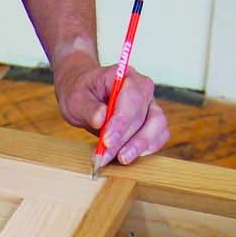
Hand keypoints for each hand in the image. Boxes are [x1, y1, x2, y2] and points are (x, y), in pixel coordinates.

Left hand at [53, 48, 168, 165]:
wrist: (86, 95)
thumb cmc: (82, 93)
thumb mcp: (76, 98)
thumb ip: (88, 108)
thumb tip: (100, 119)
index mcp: (127, 76)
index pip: (131, 99)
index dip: (120, 122)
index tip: (106, 140)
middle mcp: (144, 89)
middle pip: (143, 116)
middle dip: (124, 140)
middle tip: (106, 156)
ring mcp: (150, 105)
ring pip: (156, 127)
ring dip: (139, 146)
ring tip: (120, 159)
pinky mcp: (152, 121)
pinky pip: (159, 136)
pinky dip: (147, 149)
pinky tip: (129, 155)